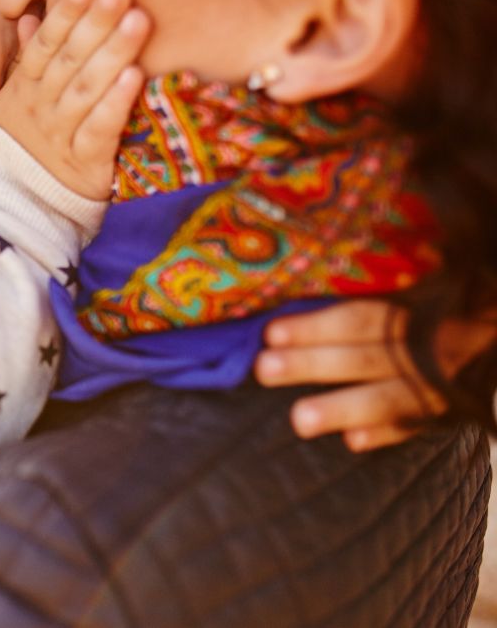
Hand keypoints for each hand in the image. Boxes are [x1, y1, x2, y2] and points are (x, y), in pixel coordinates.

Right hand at [0, 0, 150, 199]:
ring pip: (85, 90)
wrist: (25, 204)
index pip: (46, 44)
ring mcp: (60, 135)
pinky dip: (114, 104)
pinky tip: (135, 78)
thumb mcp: (18, 99)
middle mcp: (40, 107)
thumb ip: (28, 58)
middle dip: (95, 22)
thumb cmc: (32, 140)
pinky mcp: (85, 163)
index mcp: (25, 87)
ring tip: (138, 21)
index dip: (64, 13)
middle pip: (68, 60)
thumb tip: (31, 16)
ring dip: (112, 54)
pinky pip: (99, 131)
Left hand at [255, 300, 496, 451]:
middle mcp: (428, 348)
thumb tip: (284, 313)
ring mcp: (441, 385)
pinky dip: (385, 434)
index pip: (361, 318)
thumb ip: (358, 307)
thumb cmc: (429, 317)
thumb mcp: (409, 298)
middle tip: (265, 369)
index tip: (271, 333)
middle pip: (366, 357)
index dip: (316, 326)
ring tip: (300, 420)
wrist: (490, 337)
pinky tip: (352, 441)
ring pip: (390, 398)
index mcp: (415, 312)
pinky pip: (417, 427)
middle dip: (313, 363)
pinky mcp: (449, 414)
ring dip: (343, 408)